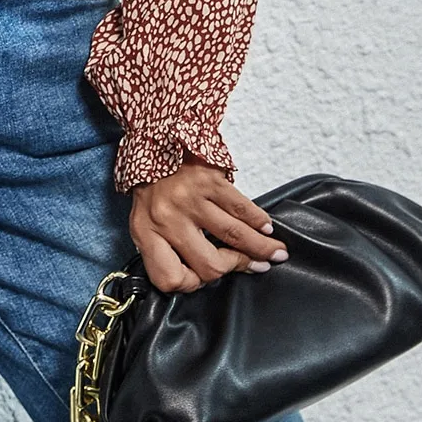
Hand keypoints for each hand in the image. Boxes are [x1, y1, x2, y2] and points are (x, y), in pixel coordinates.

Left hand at [129, 158, 288, 293]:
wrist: (154, 137)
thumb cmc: (152, 183)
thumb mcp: (145, 218)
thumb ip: (165, 246)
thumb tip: (205, 275)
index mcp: (145, 232)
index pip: (169, 278)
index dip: (192, 284)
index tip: (205, 278)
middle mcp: (166, 219)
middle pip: (208, 264)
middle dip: (235, 267)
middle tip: (253, 265)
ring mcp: (189, 199)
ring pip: (233, 236)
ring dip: (260, 248)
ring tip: (276, 253)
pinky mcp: (208, 179)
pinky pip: (241, 208)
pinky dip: (259, 221)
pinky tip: (267, 228)